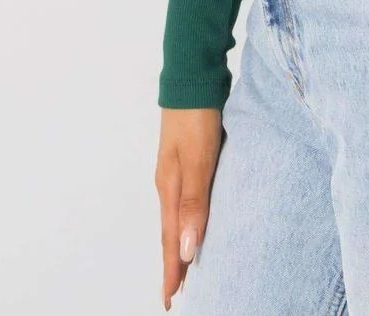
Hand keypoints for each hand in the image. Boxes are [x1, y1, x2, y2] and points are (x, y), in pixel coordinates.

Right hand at [155, 107, 223, 307]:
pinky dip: (191, 219)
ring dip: (182, 242)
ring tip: (188, 266)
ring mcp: (178, 169)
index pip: (171, 238)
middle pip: (171, 231)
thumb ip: (194, 202)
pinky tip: (199, 221)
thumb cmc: (196, 116)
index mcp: (169, 187)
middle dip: (174, 263)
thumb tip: (189, 249)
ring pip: (180, 216)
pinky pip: (188, 199)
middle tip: (178, 292)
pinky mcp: (190, 157)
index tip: (171, 300)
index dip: (173, 270)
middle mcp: (170, 182)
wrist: (193, 76)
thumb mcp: (197, 159)